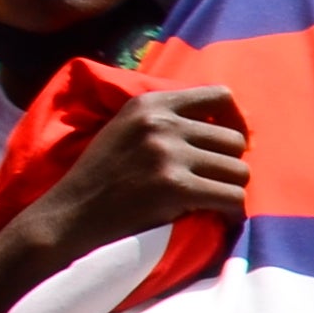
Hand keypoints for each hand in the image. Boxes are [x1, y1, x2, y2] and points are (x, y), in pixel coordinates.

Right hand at [17, 85, 248, 265]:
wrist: (73, 213)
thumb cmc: (104, 175)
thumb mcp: (129, 128)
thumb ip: (169, 119)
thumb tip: (226, 122)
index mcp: (151, 104)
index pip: (221, 95)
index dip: (235, 122)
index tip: (227, 146)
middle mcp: (162, 123)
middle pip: (235, 140)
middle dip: (230, 165)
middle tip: (216, 182)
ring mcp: (168, 155)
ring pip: (240, 171)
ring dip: (232, 189)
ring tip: (215, 200)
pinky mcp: (176, 188)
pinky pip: (234, 198)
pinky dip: (234, 211)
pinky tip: (222, 217)